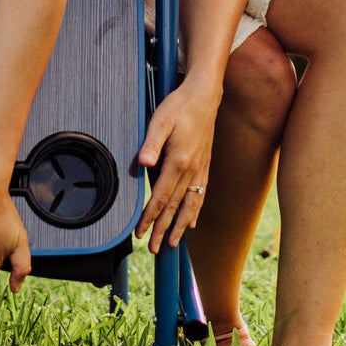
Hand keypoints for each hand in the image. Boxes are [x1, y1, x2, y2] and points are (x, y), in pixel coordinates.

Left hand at [134, 83, 219, 253]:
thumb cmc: (179, 106)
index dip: (150, 217)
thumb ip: (151, 143)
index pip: (160, 197)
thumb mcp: (160, 120)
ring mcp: (200, 169)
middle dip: (163, 229)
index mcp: (178, 161)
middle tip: (154, 249)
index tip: (140, 232)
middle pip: (175, 207)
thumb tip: (142, 163)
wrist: (205, 96)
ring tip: (173, 244)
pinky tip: (192, 222)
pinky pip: (200, 195)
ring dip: (180, 226)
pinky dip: (195, 211)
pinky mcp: (205, 165)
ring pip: (190, 205)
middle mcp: (191, 170)